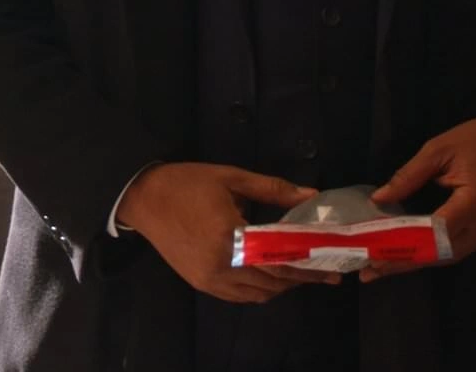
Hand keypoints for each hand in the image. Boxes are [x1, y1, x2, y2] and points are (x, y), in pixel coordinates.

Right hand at [115, 162, 340, 302]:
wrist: (144, 199)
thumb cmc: (188, 183)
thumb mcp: (232, 178)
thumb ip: (273, 189)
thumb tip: (311, 195)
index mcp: (230, 234)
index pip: (279, 260)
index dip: (308, 267)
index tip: (332, 269)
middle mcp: (221, 263)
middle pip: (272, 281)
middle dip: (301, 279)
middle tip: (325, 274)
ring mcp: (210, 278)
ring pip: (258, 294)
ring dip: (281, 286)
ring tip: (300, 274)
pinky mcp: (201, 284)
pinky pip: (239, 297)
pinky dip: (260, 292)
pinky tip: (271, 279)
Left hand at [359, 111, 475, 283]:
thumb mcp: (437, 150)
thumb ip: (408, 176)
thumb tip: (378, 199)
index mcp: (474, 202)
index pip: (436, 232)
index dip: (405, 244)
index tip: (376, 251)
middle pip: (440, 253)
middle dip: (404, 262)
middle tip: (370, 268)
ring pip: (446, 257)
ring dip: (414, 262)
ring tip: (380, 268)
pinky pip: (453, 250)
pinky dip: (428, 254)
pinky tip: (405, 256)